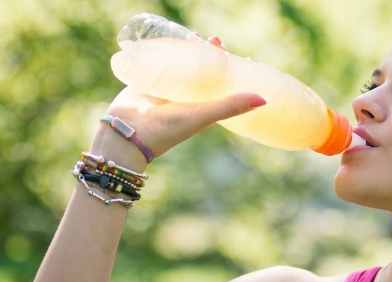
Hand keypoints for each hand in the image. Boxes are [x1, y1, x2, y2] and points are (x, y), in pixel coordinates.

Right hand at [90, 37, 265, 171]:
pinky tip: (165, 41)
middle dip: (208, 56)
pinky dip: (162, 54)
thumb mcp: (203, 115)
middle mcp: (184, 99)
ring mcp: (164, 91)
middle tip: (214, 39)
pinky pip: (156, 65)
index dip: (229, 71)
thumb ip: (230, 107)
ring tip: (194, 36)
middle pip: (200, 73)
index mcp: (201, 106)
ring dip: (186, 53)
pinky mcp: (145, 83)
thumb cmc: (167, 129)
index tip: (240, 56)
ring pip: (178, 67)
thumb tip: (265, 99)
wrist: (126, 135)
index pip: (220, 84)